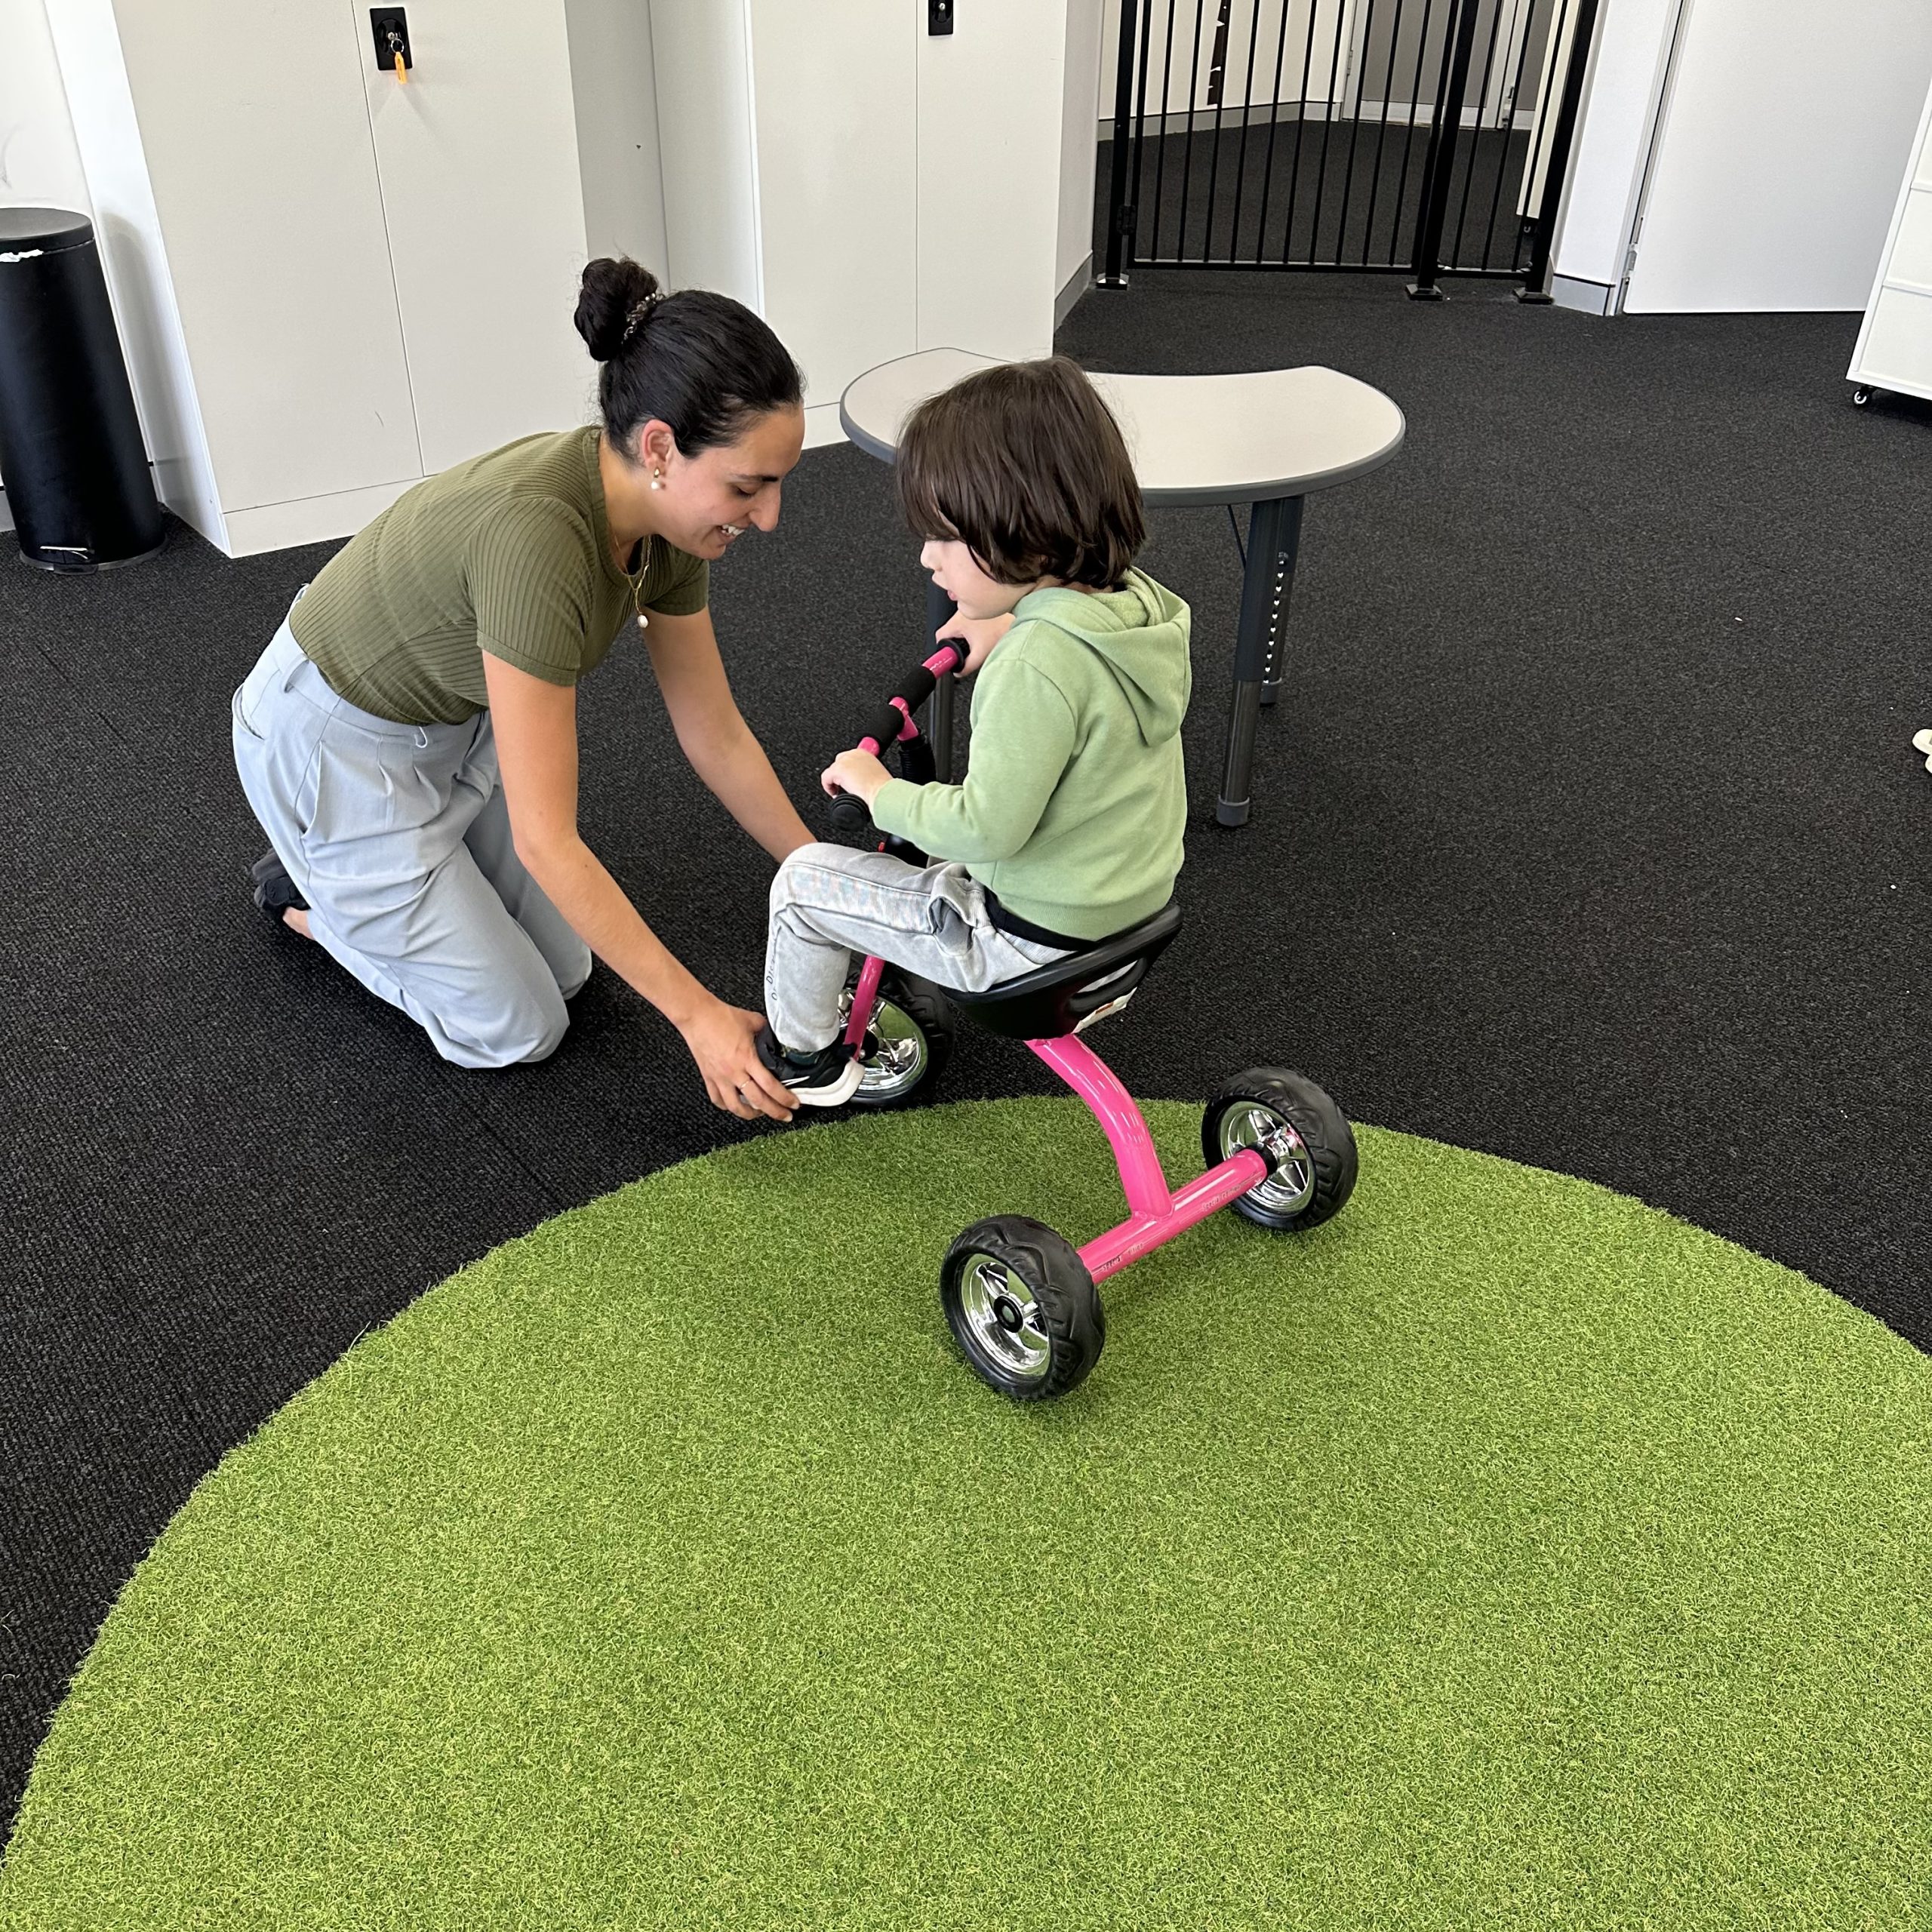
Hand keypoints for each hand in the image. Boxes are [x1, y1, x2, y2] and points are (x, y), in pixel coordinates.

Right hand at [681, 998, 796, 1120]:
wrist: (697, 1016)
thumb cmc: (721, 1016)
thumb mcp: (753, 1021)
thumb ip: (766, 1032)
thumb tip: (776, 1038)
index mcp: (747, 1058)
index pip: (770, 1086)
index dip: (784, 1098)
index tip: (794, 1104)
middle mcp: (734, 1072)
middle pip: (758, 1101)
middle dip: (775, 1112)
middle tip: (785, 1116)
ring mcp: (720, 1077)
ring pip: (736, 1106)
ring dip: (751, 1114)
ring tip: (760, 1114)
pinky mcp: (708, 1077)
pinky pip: (718, 1099)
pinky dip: (727, 1106)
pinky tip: (735, 1105)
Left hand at [821, 747, 890, 803]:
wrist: (883, 793)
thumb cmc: (883, 789)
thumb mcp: (875, 775)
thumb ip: (865, 772)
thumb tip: (859, 779)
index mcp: (865, 753)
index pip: (849, 759)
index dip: (847, 772)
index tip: (848, 781)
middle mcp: (854, 753)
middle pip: (838, 762)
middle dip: (839, 776)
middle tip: (844, 788)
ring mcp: (845, 761)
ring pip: (831, 771)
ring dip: (835, 782)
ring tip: (841, 792)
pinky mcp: (838, 770)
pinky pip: (825, 778)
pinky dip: (828, 787)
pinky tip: (835, 794)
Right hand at [936, 608, 1014, 675]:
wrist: (1019, 618)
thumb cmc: (1001, 629)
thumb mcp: (981, 652)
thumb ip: (967, 665)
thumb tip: (959, 672)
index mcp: (958, 622)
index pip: (939, 637)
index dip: (943, 649)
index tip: (949, 656)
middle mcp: (961, 613)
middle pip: (949, 632)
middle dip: (954, 644)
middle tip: (965, 652)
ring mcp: (969, 611)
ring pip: (959, 627)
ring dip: (964, 636)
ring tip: (976, 643)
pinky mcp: (979, 610)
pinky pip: (969, 622)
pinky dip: (972, 630)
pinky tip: (983, 635)